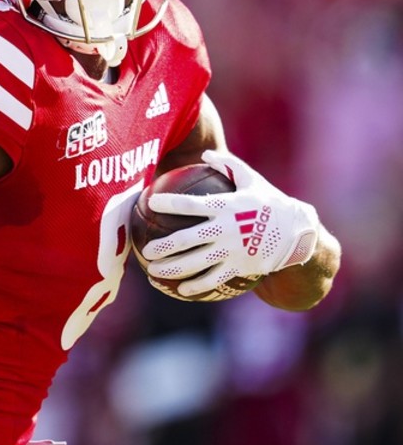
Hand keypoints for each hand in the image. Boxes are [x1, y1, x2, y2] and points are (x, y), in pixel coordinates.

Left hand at [141, 150, 318, 297]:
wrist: (300, 233)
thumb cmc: (271, 203)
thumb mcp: (252, 180)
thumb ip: (228, 165)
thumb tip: (205, 153)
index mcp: (226, 207)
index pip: (190, 204)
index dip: (168, 203)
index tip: (149, 202)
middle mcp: (226, 230)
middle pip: (186, 239)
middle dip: (162, 246)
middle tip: (145, 250)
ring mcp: (232, 251)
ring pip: (195, 263)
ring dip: (170, 270)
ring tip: (152, 273)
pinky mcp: (240, 267)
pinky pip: (213, 279)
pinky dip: (196, 286)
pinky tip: (181, 290)